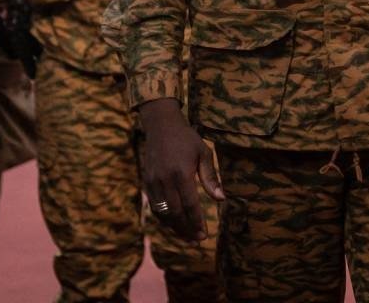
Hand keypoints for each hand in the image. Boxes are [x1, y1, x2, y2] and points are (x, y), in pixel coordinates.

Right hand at [139, 98, 223, 241]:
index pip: (190, 205)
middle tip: (197, 241)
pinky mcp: (146, 182)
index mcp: (181, 173)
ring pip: (163, 213)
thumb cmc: (187, 139)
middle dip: (187, 230)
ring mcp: (153, 182)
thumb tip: (222, 199)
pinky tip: (174, 225)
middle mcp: (165, 180)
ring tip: (187, 238)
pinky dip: (164, 219)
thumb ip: (211, 177)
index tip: (205, 235)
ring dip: (175, 228)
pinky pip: (155, 207)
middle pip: (176, 213)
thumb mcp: (204, 153)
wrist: (161, 126)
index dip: (197, 222)